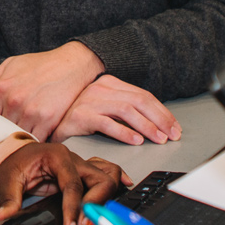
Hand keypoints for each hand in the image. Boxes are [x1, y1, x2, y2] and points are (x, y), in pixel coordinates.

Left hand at [0, 42, 103, 140]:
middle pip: (1, 129)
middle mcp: (14, 101)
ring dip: (19, 141)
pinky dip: (35, 142)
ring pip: (17, 137)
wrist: (73, 63)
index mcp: (2, 89)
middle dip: (3, 134)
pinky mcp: (48, 120)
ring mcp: (31, 112)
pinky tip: (35, 141)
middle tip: (6, 140)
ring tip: (20, 144)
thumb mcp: (11, 64)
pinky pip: (36, 140)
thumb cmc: (41, 63)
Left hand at [0, 143, 130, 224]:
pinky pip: (106, 171)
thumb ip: (8, 202)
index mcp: (56, 157)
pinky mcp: (82, 171)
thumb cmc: (11, 163)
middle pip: (99, 179)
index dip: (74, 209)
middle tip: (87, 224)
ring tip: (102, 215)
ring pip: (107, 175)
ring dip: (108, 195)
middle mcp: (73, 158)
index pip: (72, 185)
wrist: (11, 154)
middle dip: (96, 203)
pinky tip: (125, 186)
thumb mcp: (6, 182)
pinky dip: (117, 179)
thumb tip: (1, 218)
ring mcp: (81, 164)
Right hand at [51, 75, 180, 145]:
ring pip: (126, 111)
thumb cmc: (80, 119)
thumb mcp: (106, 108)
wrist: (50, 123)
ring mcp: (89, 101)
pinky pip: (107, 123)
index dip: (162, 112)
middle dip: (160, 119)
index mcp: (109, 83)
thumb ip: (126, 110)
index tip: (174, 127)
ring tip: (158, 139)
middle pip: (139, 101)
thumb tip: (157, 123)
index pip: (143, 95)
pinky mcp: (80, 115)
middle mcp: (100, 88)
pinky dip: (124, 132)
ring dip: (147, 126)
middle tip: (172, 135)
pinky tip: (136, 141)